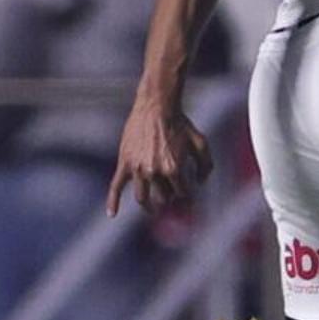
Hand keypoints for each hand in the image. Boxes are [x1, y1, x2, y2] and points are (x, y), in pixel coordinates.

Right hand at [107, 90, 209, 215]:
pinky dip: (113, 201)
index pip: (182, 193)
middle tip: (171, 199)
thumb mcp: (201, 143)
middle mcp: (154, 172)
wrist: (157, 106)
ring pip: (142, 198)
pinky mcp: (124, 163)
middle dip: (169, 200)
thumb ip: (206, 166)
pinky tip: (112, 213)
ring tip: (153, 209)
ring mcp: (138, 169)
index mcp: (174, 170)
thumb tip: (200, 183)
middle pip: (163, 198)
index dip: (186, 194)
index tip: (186, 192)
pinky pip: (115, 186)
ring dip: (149, 207)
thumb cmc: (181, 123)